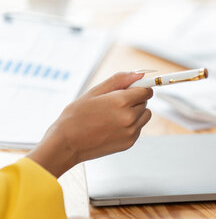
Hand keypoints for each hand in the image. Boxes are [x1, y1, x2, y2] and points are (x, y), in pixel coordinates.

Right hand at [28, 72, 152, 176]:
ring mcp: (131, 132)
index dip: (138, 87)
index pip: (146, 90)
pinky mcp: (129, 143)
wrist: (66, 144)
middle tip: (114, 103)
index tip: (130, 88)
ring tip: (115, 114)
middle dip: (135, 99)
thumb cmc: (75, 117)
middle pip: (146, 102)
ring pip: (145, 115)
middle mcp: (130, 118)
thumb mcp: (95, 92)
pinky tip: (113, 125)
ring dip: (136, 112)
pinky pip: (139, 128)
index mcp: (122, 102)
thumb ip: (120, 80)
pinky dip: (131, 125)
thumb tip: (140, 74)